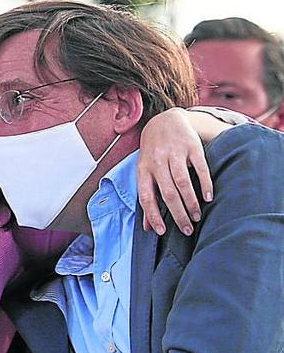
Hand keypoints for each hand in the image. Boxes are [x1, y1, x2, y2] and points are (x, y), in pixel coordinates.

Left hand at [138, 107, 213, 235]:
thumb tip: (148, 226)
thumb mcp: (144, 172)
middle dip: (178, 214)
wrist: (164, 121)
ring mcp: (175, 153)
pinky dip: (205, 183)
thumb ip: (147, 197)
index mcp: (143, 170)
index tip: (162, 232)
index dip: (153, 215)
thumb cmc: (153, 153)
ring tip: (197, 216)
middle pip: (168, 193)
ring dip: (191, 202)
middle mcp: (157, 162)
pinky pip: (200, 167)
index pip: (146, 197)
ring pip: (182, 182)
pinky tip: (209, 197)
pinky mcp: (191, 146)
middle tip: (187, 229)